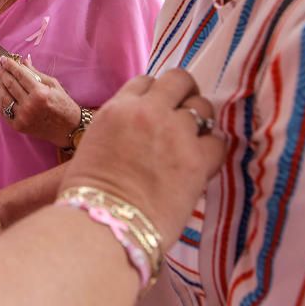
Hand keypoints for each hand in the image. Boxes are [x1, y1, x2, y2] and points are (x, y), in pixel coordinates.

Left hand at [0, 55, 81, 146]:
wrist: (68, 128)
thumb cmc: (63, 104)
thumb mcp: (53, 85)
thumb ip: (36, 73)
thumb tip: (23, 61)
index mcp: (40, 93)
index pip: (20, 75)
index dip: (11, 65)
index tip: (4, 59)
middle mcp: (29, 105)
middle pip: (10, 84)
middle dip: (3, 73)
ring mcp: (22, 117)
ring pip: (4, 97)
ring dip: (0, 86)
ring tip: (1, 78)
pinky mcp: (18, 126)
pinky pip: (4, 111)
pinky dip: (2, 101)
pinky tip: (3, 93)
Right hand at [60, 69, 224, 249]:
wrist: (104, 225)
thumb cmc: (86, 197)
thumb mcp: (89, 150)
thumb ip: (113, 133)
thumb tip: (120, 141)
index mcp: (117, 109)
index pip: (146, 82)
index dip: (154, 95)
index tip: (157, 108)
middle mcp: (148, 112)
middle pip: (179, 80)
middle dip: (184, 93)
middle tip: (184, 112)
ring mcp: (176, 134)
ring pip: (203, 107)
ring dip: (199, 120)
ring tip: (194, 139)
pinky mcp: (197, 161)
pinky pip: (217, 141)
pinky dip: (211, 149)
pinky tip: (202, 162)